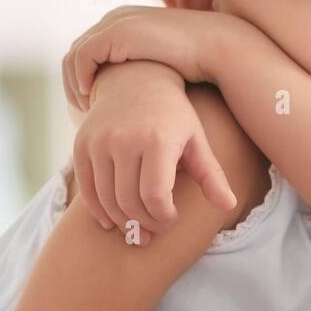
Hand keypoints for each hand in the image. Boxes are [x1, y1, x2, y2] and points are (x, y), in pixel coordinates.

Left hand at [63, 6, 220, 109]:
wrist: (215, 47)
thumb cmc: (194, 61)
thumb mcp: (158, 62)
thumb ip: (140, 67)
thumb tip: (130, 91)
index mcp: (124, 20)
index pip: (86, 50)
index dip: (81, 78)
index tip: (89, 105)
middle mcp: (115, 17)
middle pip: (75, 52)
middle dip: (73, 83)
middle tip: (81, 111)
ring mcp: (115, 22)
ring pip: (74, 56)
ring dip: (74, 84)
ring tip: (86, 109)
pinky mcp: (118, 32)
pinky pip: (83, 57)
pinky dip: (81, 79)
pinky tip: (92, 99)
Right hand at [70, 61, 236, 242]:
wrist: (137, 80)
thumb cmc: (173, 116)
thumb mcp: (196, 140)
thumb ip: (211, 175)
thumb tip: (228, 205)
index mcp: (158, 140)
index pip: (155, 196)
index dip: (163, 216)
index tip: (172, 218)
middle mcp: (125, 140)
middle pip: (130, 201)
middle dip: (144, 223)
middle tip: (154, 231)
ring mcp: (99, 141)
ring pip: (106, 199)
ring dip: (122, 221)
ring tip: (137, 228)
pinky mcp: (81, 144)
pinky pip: (86, 188)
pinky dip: (98, 210)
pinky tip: (112, 221)